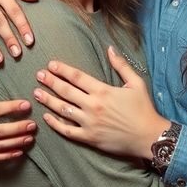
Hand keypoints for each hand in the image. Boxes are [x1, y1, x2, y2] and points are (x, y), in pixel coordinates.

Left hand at [33, 46, 168, 159]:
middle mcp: (93, 106)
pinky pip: (67, 130)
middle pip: (66, 91)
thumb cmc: (144, 109)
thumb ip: (121, 65)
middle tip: (39, 75)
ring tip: (36, 93)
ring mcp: (89, 123)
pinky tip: (46, 117)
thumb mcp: (136, 83)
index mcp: (103, 91)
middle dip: (50, 82)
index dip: (62, 70)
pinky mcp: (89, 138)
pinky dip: (54, 124)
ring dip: (48, 100)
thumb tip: (110, 48)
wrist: (150, 136)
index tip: (51, 65)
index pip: (76, 77)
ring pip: (62, 110)